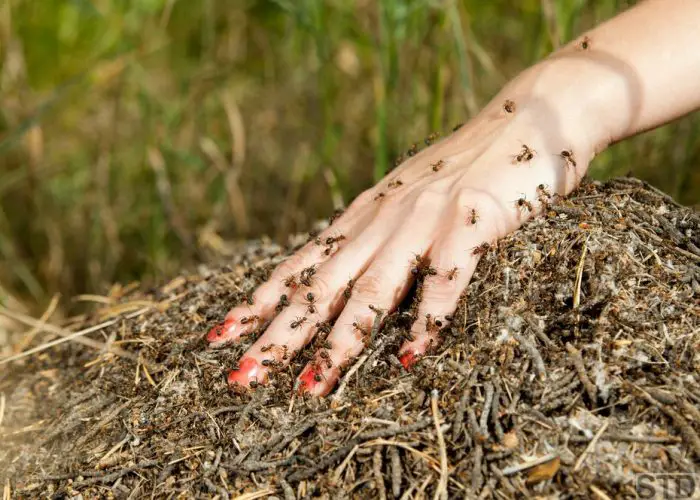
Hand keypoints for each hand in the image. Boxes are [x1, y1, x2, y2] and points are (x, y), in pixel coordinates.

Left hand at [206, 85, 592, 395]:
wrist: (528, 118)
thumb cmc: (466, 167)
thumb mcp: (406, 198)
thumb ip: (375, 233)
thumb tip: (341, 275)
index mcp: (365, 216)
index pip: (301, 264)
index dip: (260, 301)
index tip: (222, 335)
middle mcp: (384, 219)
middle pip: (323, 285)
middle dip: (280, 334)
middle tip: (242, 377)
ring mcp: (427, 219)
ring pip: (372, 289)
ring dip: (340, 341)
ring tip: (310, 386)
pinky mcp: (473, 221)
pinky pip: (445, 280)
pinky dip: (427, 320)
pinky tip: (411, 358)